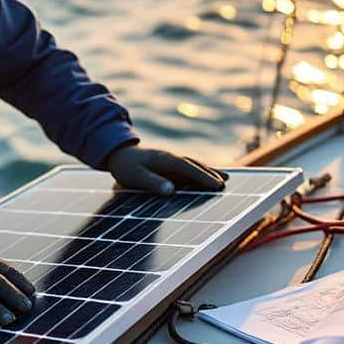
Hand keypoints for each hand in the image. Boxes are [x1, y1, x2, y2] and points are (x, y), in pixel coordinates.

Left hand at [104, 144, 227, 194]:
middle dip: (211, 174)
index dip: (203, 176)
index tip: (216, 185)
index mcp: (164, 160)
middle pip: (195, 165)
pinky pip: (188, 168)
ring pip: (194, 165)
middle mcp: (171, 158)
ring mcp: (172, 160)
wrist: (118, 154)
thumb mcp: (135, 176)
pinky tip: (209, 178)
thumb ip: (152, 182)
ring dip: (209, 172)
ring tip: (225, 180)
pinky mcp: (170, 164)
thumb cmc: (126, 167)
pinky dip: (201, 172)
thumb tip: (171, 190)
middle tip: (225, 184)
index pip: (188, 168)